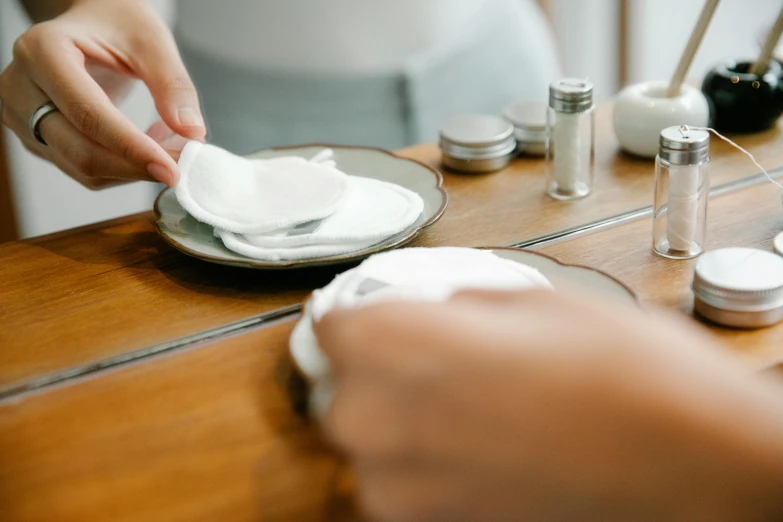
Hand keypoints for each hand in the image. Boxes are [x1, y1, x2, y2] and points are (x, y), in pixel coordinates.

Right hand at [0, 0, 204, 188]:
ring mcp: (21, 116)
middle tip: (181, 169)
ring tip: (168, 149)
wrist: (89, 23)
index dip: (132, 148)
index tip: (173, 169)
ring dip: (131, 170)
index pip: (89, 115)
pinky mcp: (35, 137)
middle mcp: (21, 86)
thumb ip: (173, 85)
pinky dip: (120, 168)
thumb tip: (192, 133)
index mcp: (43, 51)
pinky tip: (145, 149)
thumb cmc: (116, 23)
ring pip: (81, 167)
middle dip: (135, 167)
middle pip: (80, 150)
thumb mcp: (151, 41)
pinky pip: (81, 169)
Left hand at [314, 290, 782, 520]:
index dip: (363, 318)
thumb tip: (439, 314)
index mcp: (394, 345)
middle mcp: (378, 421)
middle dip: (381, 371)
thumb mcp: (534, 301)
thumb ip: (459, 308)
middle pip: (342, 387)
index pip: (329, 327)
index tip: (382, 318)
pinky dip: (430, 464)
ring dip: (405, 421)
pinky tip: (488, 446)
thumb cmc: (627, 377)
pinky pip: (404, 485)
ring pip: (371, 441)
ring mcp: (401, 489)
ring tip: (475, 407)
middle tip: (440, 361)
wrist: (692, 466)